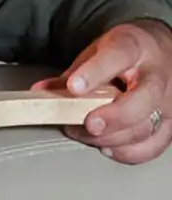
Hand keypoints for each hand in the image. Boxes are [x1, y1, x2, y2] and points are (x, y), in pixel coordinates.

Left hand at [37, 20, 171, 165]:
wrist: (160, 50)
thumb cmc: (126, 53)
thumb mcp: (98, 52)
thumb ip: (71, 74)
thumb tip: (40, 92)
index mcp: (135, 47)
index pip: (118, 56)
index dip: (95, 73)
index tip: (74, 86)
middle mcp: (157, 74)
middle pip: (143, 98)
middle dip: (114, 117)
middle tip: (90, 124)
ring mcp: (167, 100)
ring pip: (147, 126)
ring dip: (113, 138)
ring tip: (88, 134)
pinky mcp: (170, 121)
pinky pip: (154, 145)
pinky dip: (129, 152)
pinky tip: (110, 147)